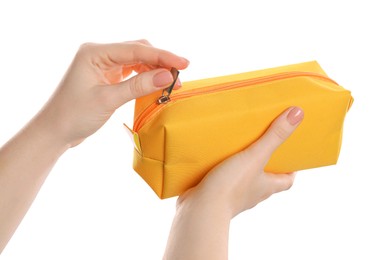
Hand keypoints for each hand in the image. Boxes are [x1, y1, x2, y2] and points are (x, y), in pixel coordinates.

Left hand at [37, 40, 188, 146]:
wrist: (55, 131)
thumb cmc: (73, 115)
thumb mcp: (108, 100)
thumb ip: (138, 86)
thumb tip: (167, 76)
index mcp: (95, 52)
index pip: (136, 49)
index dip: (162, 56)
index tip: (183, 63)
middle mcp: (100, 53)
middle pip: (138, 50)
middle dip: (161, 61)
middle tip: (180, 75)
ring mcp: (104, 64)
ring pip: (137, 60)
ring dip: (155, 69)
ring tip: (172, 82)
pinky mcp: (107, 75)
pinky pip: (132, 71)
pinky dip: (146, 77)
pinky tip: (156, 84)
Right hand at [178, 107, 303, 217]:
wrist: (200, 208)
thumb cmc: (231, 185)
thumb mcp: (256, 156)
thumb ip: (274, 136)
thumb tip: (297, 114)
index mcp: (266, 186)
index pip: (286, 181)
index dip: (291, 171)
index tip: (291, 160)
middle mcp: (252, 194)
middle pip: (265, 180)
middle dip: (266, 166)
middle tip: (262, 147)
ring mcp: (233, 196)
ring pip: (243, 181)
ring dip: (242, 168)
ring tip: (236, 149)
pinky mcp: (215, 195)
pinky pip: (222, 182)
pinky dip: (221, 173)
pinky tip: (213, 161)